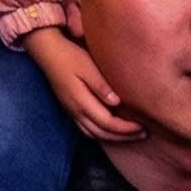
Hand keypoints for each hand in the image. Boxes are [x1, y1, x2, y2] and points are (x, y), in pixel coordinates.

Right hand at [24, 27, 145, 141]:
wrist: (47, 52)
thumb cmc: (70, 56)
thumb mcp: (87, 67)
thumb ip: (101, 86)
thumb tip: (117, 103)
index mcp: (81, 101)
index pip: (107, 123)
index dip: (126, 128)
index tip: (142, 127)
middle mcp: (75, 111)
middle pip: (101, 133)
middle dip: (123, 137)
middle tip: (142, 134)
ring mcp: (71, 111)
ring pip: (93, 134)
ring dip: (112, 138)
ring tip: (129, 135)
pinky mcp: (69, 108)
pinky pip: (86, 129)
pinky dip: (101, 133)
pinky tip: (111, 129)